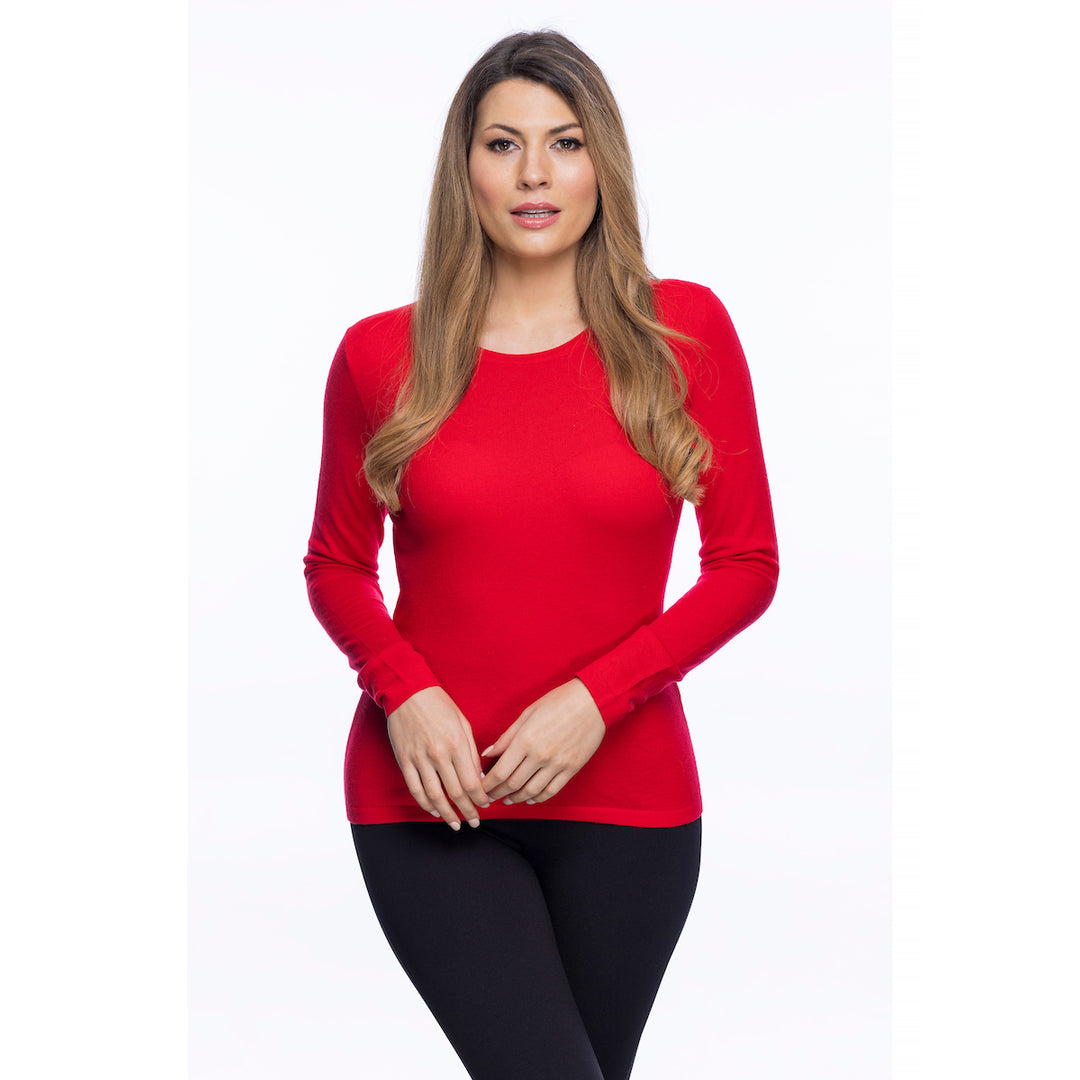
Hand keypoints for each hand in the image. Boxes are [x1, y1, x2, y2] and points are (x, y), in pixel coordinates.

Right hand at [386, 686, 490, 829]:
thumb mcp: (463, 724)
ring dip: (447, 814)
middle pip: (455, 792)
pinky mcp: (404, 760)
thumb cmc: (440, 705)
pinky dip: (425, 803)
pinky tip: (435, 811)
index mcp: (456, 744)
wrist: (408, 691)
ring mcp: (419, 758)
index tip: (486, 806)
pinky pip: (415, 788)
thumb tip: (478, 777)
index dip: (480, 798)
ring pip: (434, 795)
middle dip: (467, 811)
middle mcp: (438, 754)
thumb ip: (471, 752)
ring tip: (456, 824)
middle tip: (475, 822)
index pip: (472, 781)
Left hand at [481, 678, 604, 805]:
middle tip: (488, 797)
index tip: (480, 787)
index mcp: (525, 740)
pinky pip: (552, 791)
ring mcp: (557, 764)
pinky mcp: (571, 769)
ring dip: (515, 799)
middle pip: (512, 784)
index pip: (500, 772)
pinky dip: (538, 798)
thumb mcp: (527, 713)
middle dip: (497, 794)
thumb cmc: (558, 702)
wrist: (592, 701)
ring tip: (506, 800)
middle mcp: (540, 755)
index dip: (487, 785)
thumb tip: (487, 753)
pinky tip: (529, 798)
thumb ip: (506, 737)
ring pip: (531, 791)